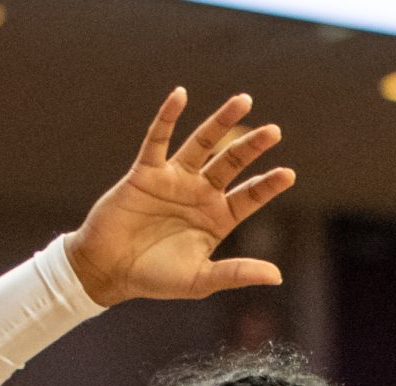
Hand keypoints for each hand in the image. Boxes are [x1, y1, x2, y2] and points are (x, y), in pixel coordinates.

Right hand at [65, 89, 294, 307]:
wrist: (107, 271)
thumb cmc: (154, 279)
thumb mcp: (200, 281)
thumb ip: (236, 274)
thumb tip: (277, 277)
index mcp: (216, 219)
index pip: (249, 196)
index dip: (268, 185)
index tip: (288, 174)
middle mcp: (199, 194)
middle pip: (232, 163)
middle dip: (252, 147)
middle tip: (275, 132)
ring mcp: (174, 179)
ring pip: (202, 143)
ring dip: (222, 122)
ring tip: (244, 101)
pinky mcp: (146, 172)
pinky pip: (158, 139)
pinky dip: (167, 117)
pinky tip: (180, 95)